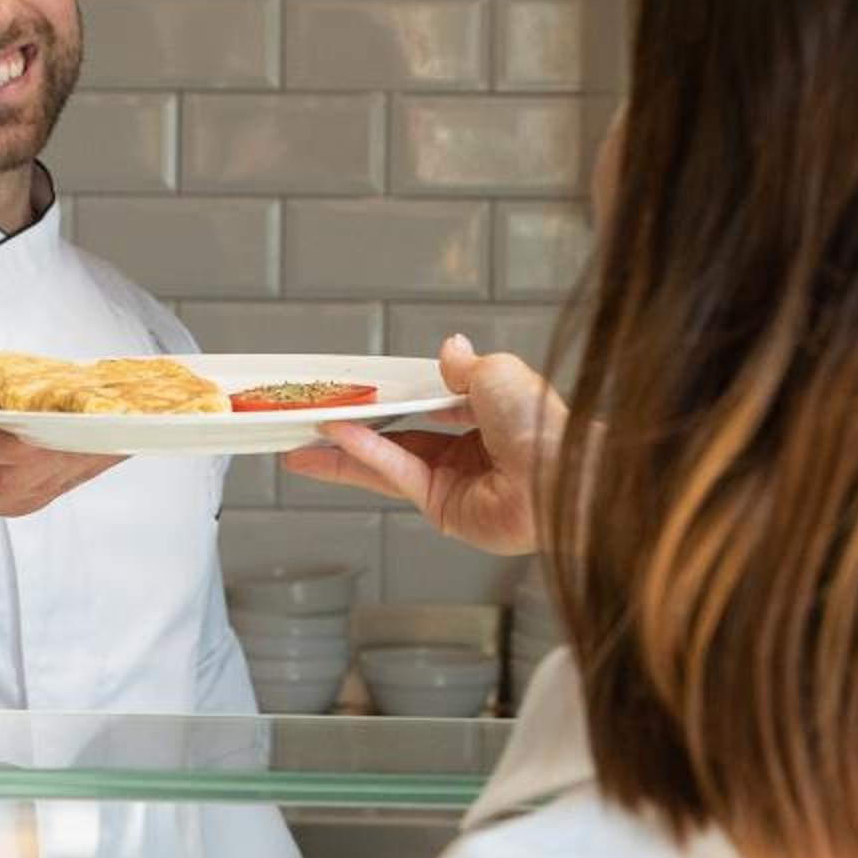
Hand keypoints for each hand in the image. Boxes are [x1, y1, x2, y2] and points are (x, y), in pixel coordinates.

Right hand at [0, 334, 123, 516]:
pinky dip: (78, 474)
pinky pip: (42, 496)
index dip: (13, 439)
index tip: (53, 420)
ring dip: (74, 467)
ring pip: (28, 492)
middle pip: (7, 476)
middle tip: (98, 429)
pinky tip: (108, 452)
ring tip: (114, 438)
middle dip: (56, 455)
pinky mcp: (4, 507)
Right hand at [285, 334, 562, 557]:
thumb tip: (450, 348)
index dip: (396, 397)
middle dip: (356, 431)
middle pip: (401, 438)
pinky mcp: (441, 509)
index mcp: (490, 419)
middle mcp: (471, 453)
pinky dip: (364, 453)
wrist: (558, 474)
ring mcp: (455, 484)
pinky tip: (333, 437)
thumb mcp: (497, 372)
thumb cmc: (541, 424)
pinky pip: (395, 473)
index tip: (360, 391)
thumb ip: (465, 366)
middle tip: (315, 423)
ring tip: (298, 443)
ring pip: (388, 461)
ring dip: (343, 450)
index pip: (432, 405)